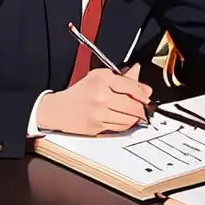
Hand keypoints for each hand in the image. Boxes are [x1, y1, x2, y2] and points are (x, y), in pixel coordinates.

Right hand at [36, 64, 151, 135]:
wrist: (58, 109)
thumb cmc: (80, 92)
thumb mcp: (100, 76)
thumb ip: (123, 78)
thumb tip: (142, 82)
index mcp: (102, 79)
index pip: (132, 87)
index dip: (143, 93)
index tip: (147, 96)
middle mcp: (101, 96)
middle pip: (133, 106)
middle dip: (142, 107)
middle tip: (143, 106)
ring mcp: (99, 113)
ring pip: (129, 119)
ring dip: (134, 117)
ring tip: (132, 112)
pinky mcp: (97, 127)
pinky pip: (120, 128)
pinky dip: (125, 124)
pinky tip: (122, 119)